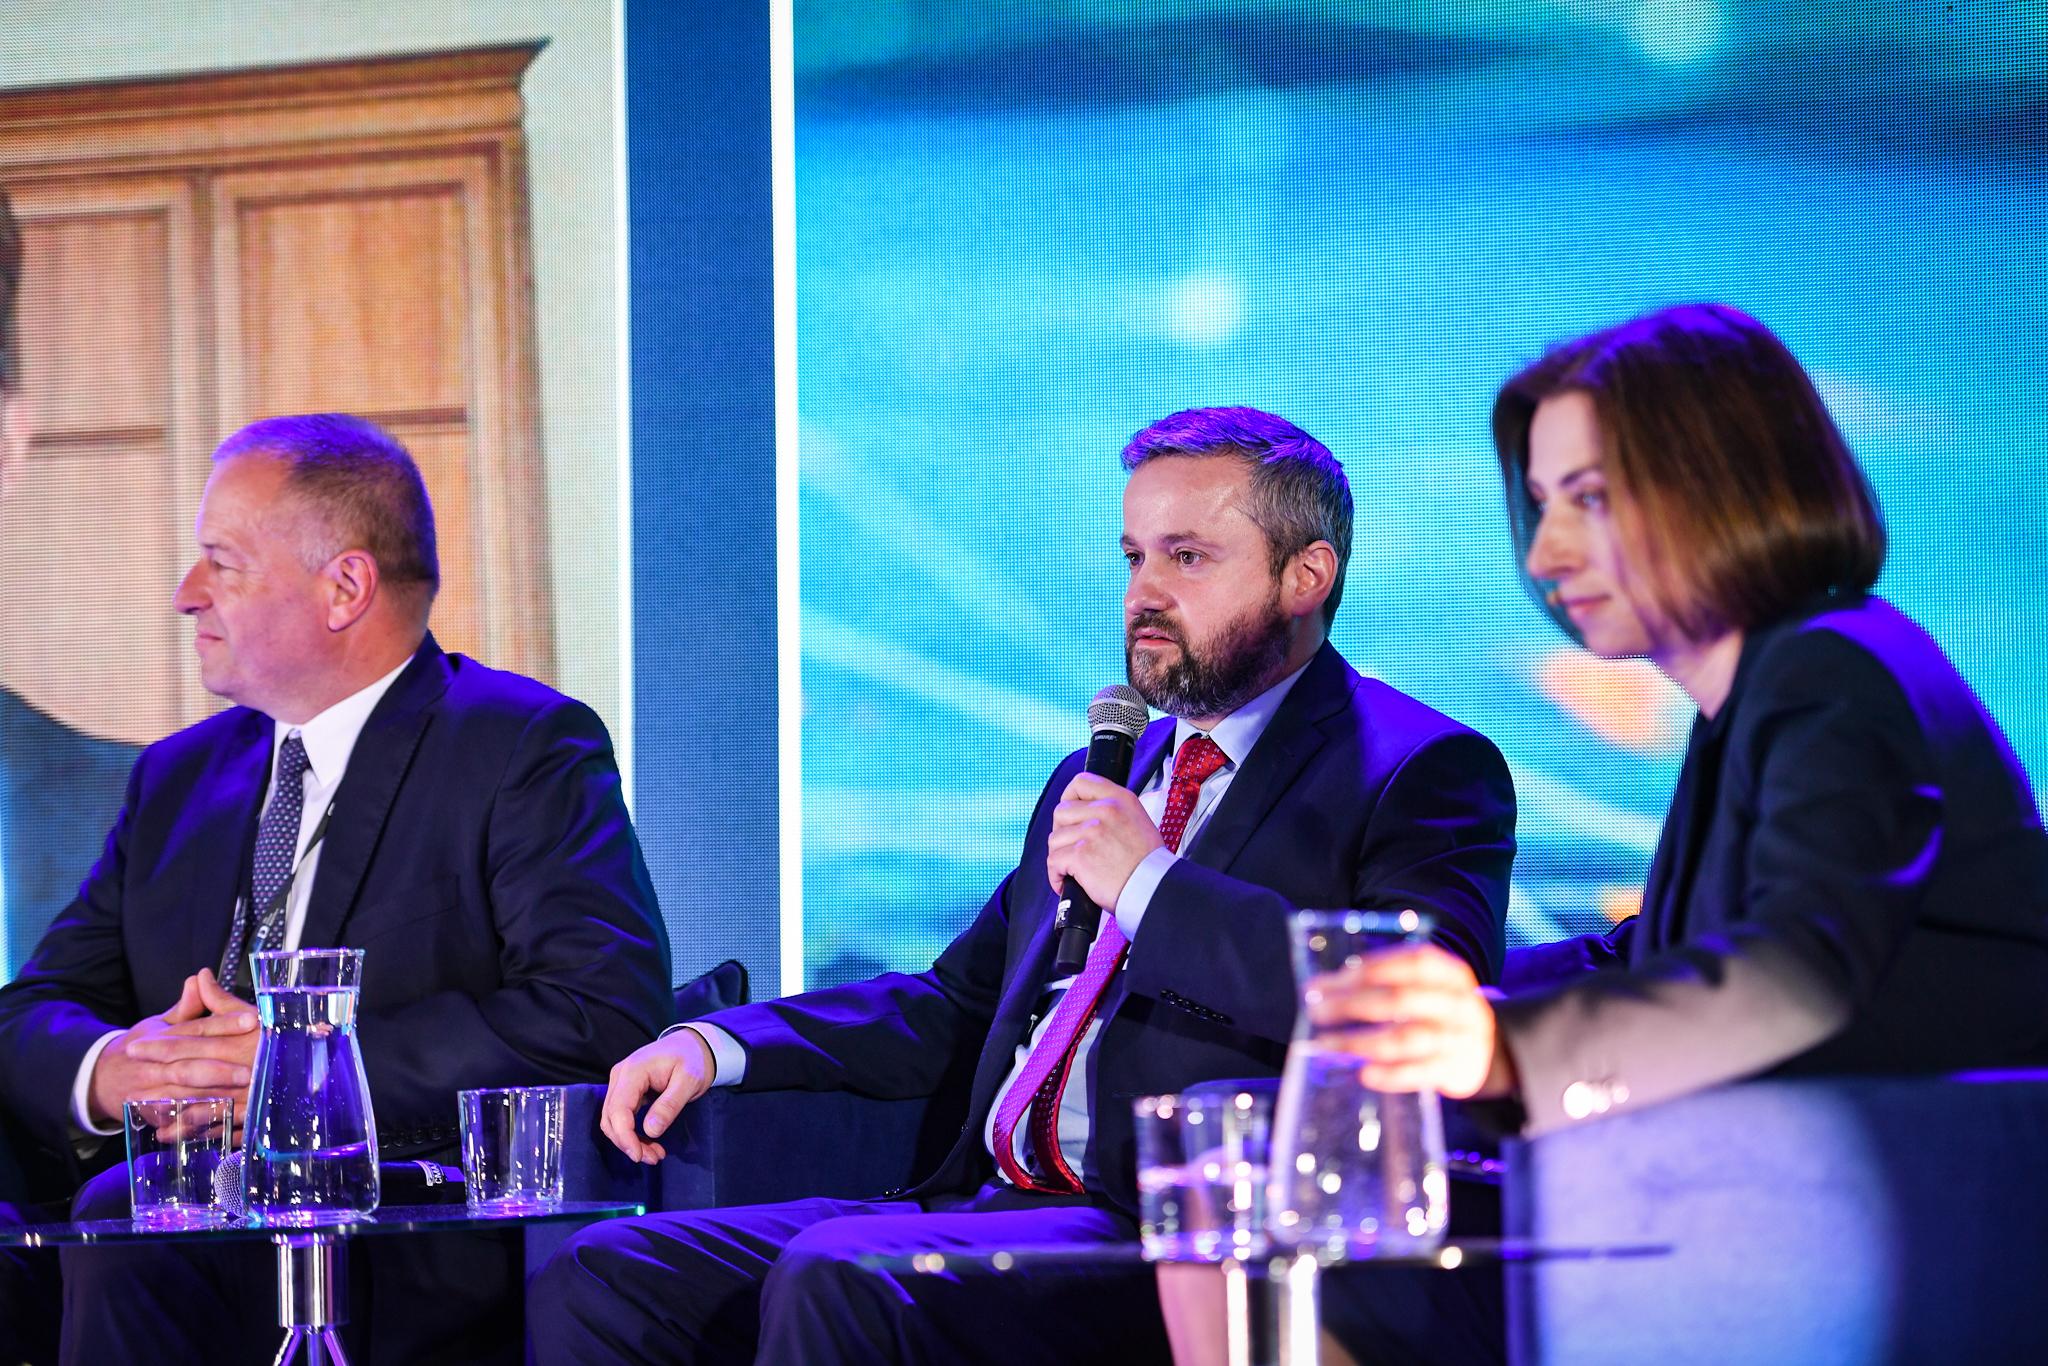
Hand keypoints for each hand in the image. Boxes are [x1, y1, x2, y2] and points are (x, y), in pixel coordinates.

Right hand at [89, 970, 259, 1126]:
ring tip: (240, 1096)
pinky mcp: (147, 1114)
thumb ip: (187, 1007)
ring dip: (211, 1096)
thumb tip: (201, 977)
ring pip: (181, 1094)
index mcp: (161, 1037)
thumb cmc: (142, 1047)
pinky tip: (216, 1120)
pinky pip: (172, 1119)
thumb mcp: (160, 1024)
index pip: (196, 1029)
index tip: (251, 1020)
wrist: (99, 1080)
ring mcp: (148, 1091)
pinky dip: (192, 1121)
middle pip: (188, 1065)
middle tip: (250, 1069)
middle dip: (219, 1068)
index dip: (224, 1024)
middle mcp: (154, 1064)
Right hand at [599, 1028, 716, 1164]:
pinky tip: (650, 1142)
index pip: (618, 1110)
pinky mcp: (626, 1090)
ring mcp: (620, 1083)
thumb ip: (669, 1105)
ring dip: (629, 1141)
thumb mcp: (689, 1081)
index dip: (625, 1137)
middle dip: (628, 1143)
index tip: (639, 1156)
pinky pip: (621, 1116)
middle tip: (654, 1158)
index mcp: (633, 1071)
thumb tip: (650, 1131)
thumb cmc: (693, 1059)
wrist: (693, 1045)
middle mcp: (620, 1076)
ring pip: (612, 1120)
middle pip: (610, 1118)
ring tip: (655, 1154)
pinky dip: (631, 1133)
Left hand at [1045, 772, 1162, 911]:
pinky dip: (1056, 875)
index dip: (1069, 798)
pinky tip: (1066, 880)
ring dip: (1060, 855)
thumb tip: (1086, 812)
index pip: (1081, 782)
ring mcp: (1091, 832)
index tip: (1069, 815)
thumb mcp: (1138, 819)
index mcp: (1119, 799)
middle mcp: (1105, 810)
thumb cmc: (1147, 861)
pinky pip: (1053, 860)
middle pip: (1061, 811)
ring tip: (1072, 867)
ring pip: (1055, 838)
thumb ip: (1113, 809)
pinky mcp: (1080, 855)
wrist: (1153, 887)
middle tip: (1071, 847)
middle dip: (1062, 831)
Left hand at [1303, 942, 1516, 1100]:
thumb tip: (1326, 987)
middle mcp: (1459, 1003)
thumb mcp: (1429, 987)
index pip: (1411, 962)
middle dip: (1352, 1004)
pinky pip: (1418, 1074)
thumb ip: (1390, 981)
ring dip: (1360, 1041)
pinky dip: (1389, 1075)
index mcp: (1452, 973)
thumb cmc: (1439, 1011)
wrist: (1488, 1050)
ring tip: (1327, 1043)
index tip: (1328, 980)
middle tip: (1316, 1010)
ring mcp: (1459, 1039)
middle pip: (1401, 1000)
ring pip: (1405, 1039)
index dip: (1368, 969)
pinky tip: (1363, 1073)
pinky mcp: (1455, 1071)